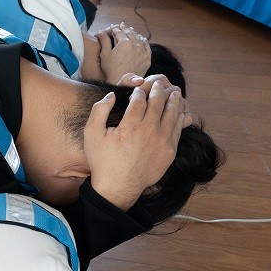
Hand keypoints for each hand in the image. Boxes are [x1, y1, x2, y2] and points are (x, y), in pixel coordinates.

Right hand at [82, 74, 185, 209]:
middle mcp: (149, 131)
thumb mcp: (91, 134)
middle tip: (158, 84)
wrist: (118, 186)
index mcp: (130, 125)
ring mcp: (162, 141)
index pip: (140, 99)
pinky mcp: (169, 151)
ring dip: (172, 101)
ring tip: (173, 93)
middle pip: (158, 103)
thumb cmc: (103, 160)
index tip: (138, 89)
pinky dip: (179, 118)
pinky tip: (178, 112)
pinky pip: (178, 130)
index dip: (139, 91)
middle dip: (158, 91)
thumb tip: (112, 95)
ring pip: (172, 114)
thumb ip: (99, 110)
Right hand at [96, 24, 150, 82]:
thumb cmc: (111, 70)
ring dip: (134, 33)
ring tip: (130, 30)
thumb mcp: (105, 54)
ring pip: (138, 38)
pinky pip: (147, 46)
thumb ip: (104, 41)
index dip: (114, 28)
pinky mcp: (147, 58)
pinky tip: (141, 38)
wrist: (121, 82)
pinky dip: (143, 41)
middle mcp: (135, 45)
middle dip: (124, 28)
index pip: (119, 32)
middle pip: (129, 33)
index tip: (112, 26)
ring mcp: (142, 51)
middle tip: (121, 25)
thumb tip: (100, 32)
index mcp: (124, 43)